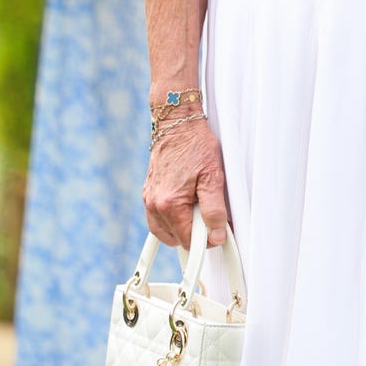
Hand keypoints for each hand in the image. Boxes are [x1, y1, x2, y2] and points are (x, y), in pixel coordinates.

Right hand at [144, 117, 227, 249]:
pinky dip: (172, 219)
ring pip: (165, 231)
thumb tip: (215, 235)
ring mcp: (148, 199)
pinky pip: (158, 218)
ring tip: (197, 208)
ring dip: (182, 227)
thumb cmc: (195, 145)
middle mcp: (154, 204)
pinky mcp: (148, 193)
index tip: (218, 232)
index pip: (188, 241)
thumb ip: (214, 209)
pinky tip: (185, 206)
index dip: (207, 240)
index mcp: (170, 204)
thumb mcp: (213, 176)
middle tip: (209, 213)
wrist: (177, 123)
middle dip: (195, 232)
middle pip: (176, 239)